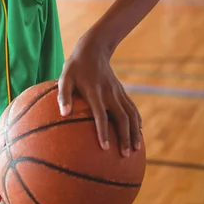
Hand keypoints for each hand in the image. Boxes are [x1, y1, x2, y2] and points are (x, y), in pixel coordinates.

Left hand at [58, 36, 141, 156]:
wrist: (94, 49)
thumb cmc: (75, 66)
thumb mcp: (65, 77)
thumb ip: (63, 95)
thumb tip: (63, 113)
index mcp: (95, 92)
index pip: (101, 115)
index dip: (103, 131)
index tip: (105, 148)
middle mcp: (109, 93)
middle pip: (122, 118)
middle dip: (125, 137)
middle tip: (125, 155)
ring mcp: (118, 92)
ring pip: (131, 114)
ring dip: (135, 132)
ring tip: (137, 149)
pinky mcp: (122, 91)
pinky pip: (132, 107)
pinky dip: (137, 120)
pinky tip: (139, 131)